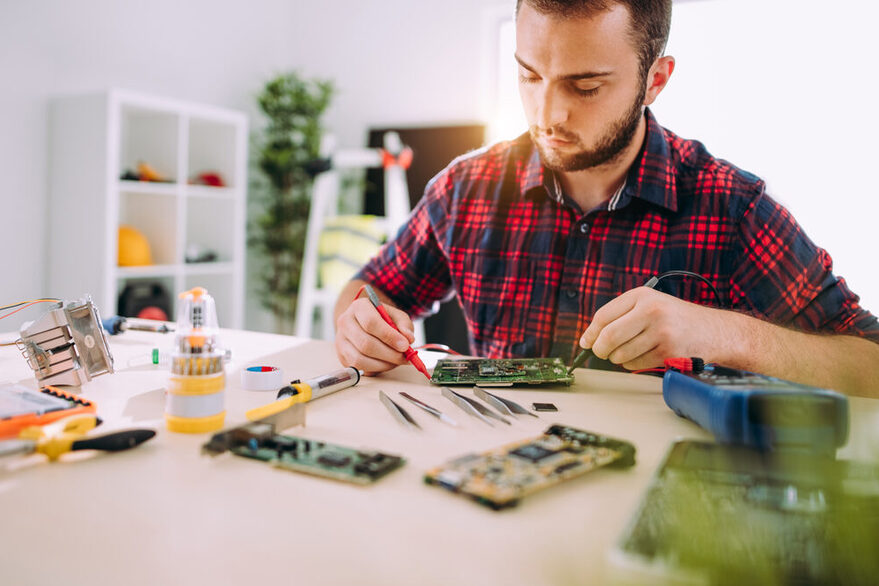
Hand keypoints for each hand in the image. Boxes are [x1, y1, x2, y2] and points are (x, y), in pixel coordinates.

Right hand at [334, 297, 415, 375]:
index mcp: (359, 307)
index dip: (389, 336)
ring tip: (396, 361)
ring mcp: (340, 340)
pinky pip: (358, 368)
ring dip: (383, 364)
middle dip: (389, 354)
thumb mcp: (396, 316)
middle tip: (405, 357)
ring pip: (360, 359)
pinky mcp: (342, 356)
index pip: (371, 323)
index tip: (405, 345)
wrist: (364, 324)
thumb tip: (408, 339)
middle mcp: (345, 322)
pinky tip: (386, 363)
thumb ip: (404, 325)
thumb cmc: (382, 319)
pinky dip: (376, 369)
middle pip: (366, 343)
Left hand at [579, 287, 730, 369]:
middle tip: (602, 353)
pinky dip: (634, 364)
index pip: (603, 316)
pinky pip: (636, 364)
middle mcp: (651, 311)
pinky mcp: (668, 352)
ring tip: (632, 350)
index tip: (585, 342)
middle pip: (609, 337)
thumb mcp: (649, 304)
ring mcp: (661, 332)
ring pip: (621, 354)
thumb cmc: (675, 318)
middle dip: (600, 350)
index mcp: (642, 296)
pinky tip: (646, 355)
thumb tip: (589, 339)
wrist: (713, 330)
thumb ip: (619, 316)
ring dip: (619, 358)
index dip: (590, 333)